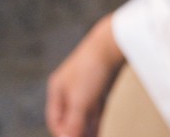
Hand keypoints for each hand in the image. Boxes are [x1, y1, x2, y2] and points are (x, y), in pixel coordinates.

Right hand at [45, 14, 124, 136]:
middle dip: (76, 132)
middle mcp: (69, 88)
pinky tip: (98, 132)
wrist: (114, 42)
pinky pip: (96, 108)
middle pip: (70, 117)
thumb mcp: (80, 100)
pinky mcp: (102, 85)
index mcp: (57, 89)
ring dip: (87, 130)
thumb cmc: (92, 69)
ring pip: (84, 114)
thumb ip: (74, 122)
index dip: (63, 133)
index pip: (56, 119)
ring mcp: (86, 86)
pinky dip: (96, 121)